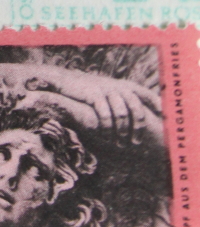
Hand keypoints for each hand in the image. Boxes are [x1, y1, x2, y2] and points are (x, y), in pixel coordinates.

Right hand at [18, 66, 160, 145]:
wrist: (63, 81)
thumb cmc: (85, 90)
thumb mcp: (104, 91)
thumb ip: (117, 99)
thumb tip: (130, 117)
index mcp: (122, 85)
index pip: (144, 94)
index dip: (155, 104)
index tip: (164, 117)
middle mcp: (117, 86)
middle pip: (136, 108)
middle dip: (138, 128)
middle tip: (135, 143)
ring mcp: (106, 89)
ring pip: (122, 114)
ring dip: (122, 132)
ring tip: (120, 145)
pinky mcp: (94, 94)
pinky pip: (106, 114)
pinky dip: (107, 128)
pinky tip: (106, 137)